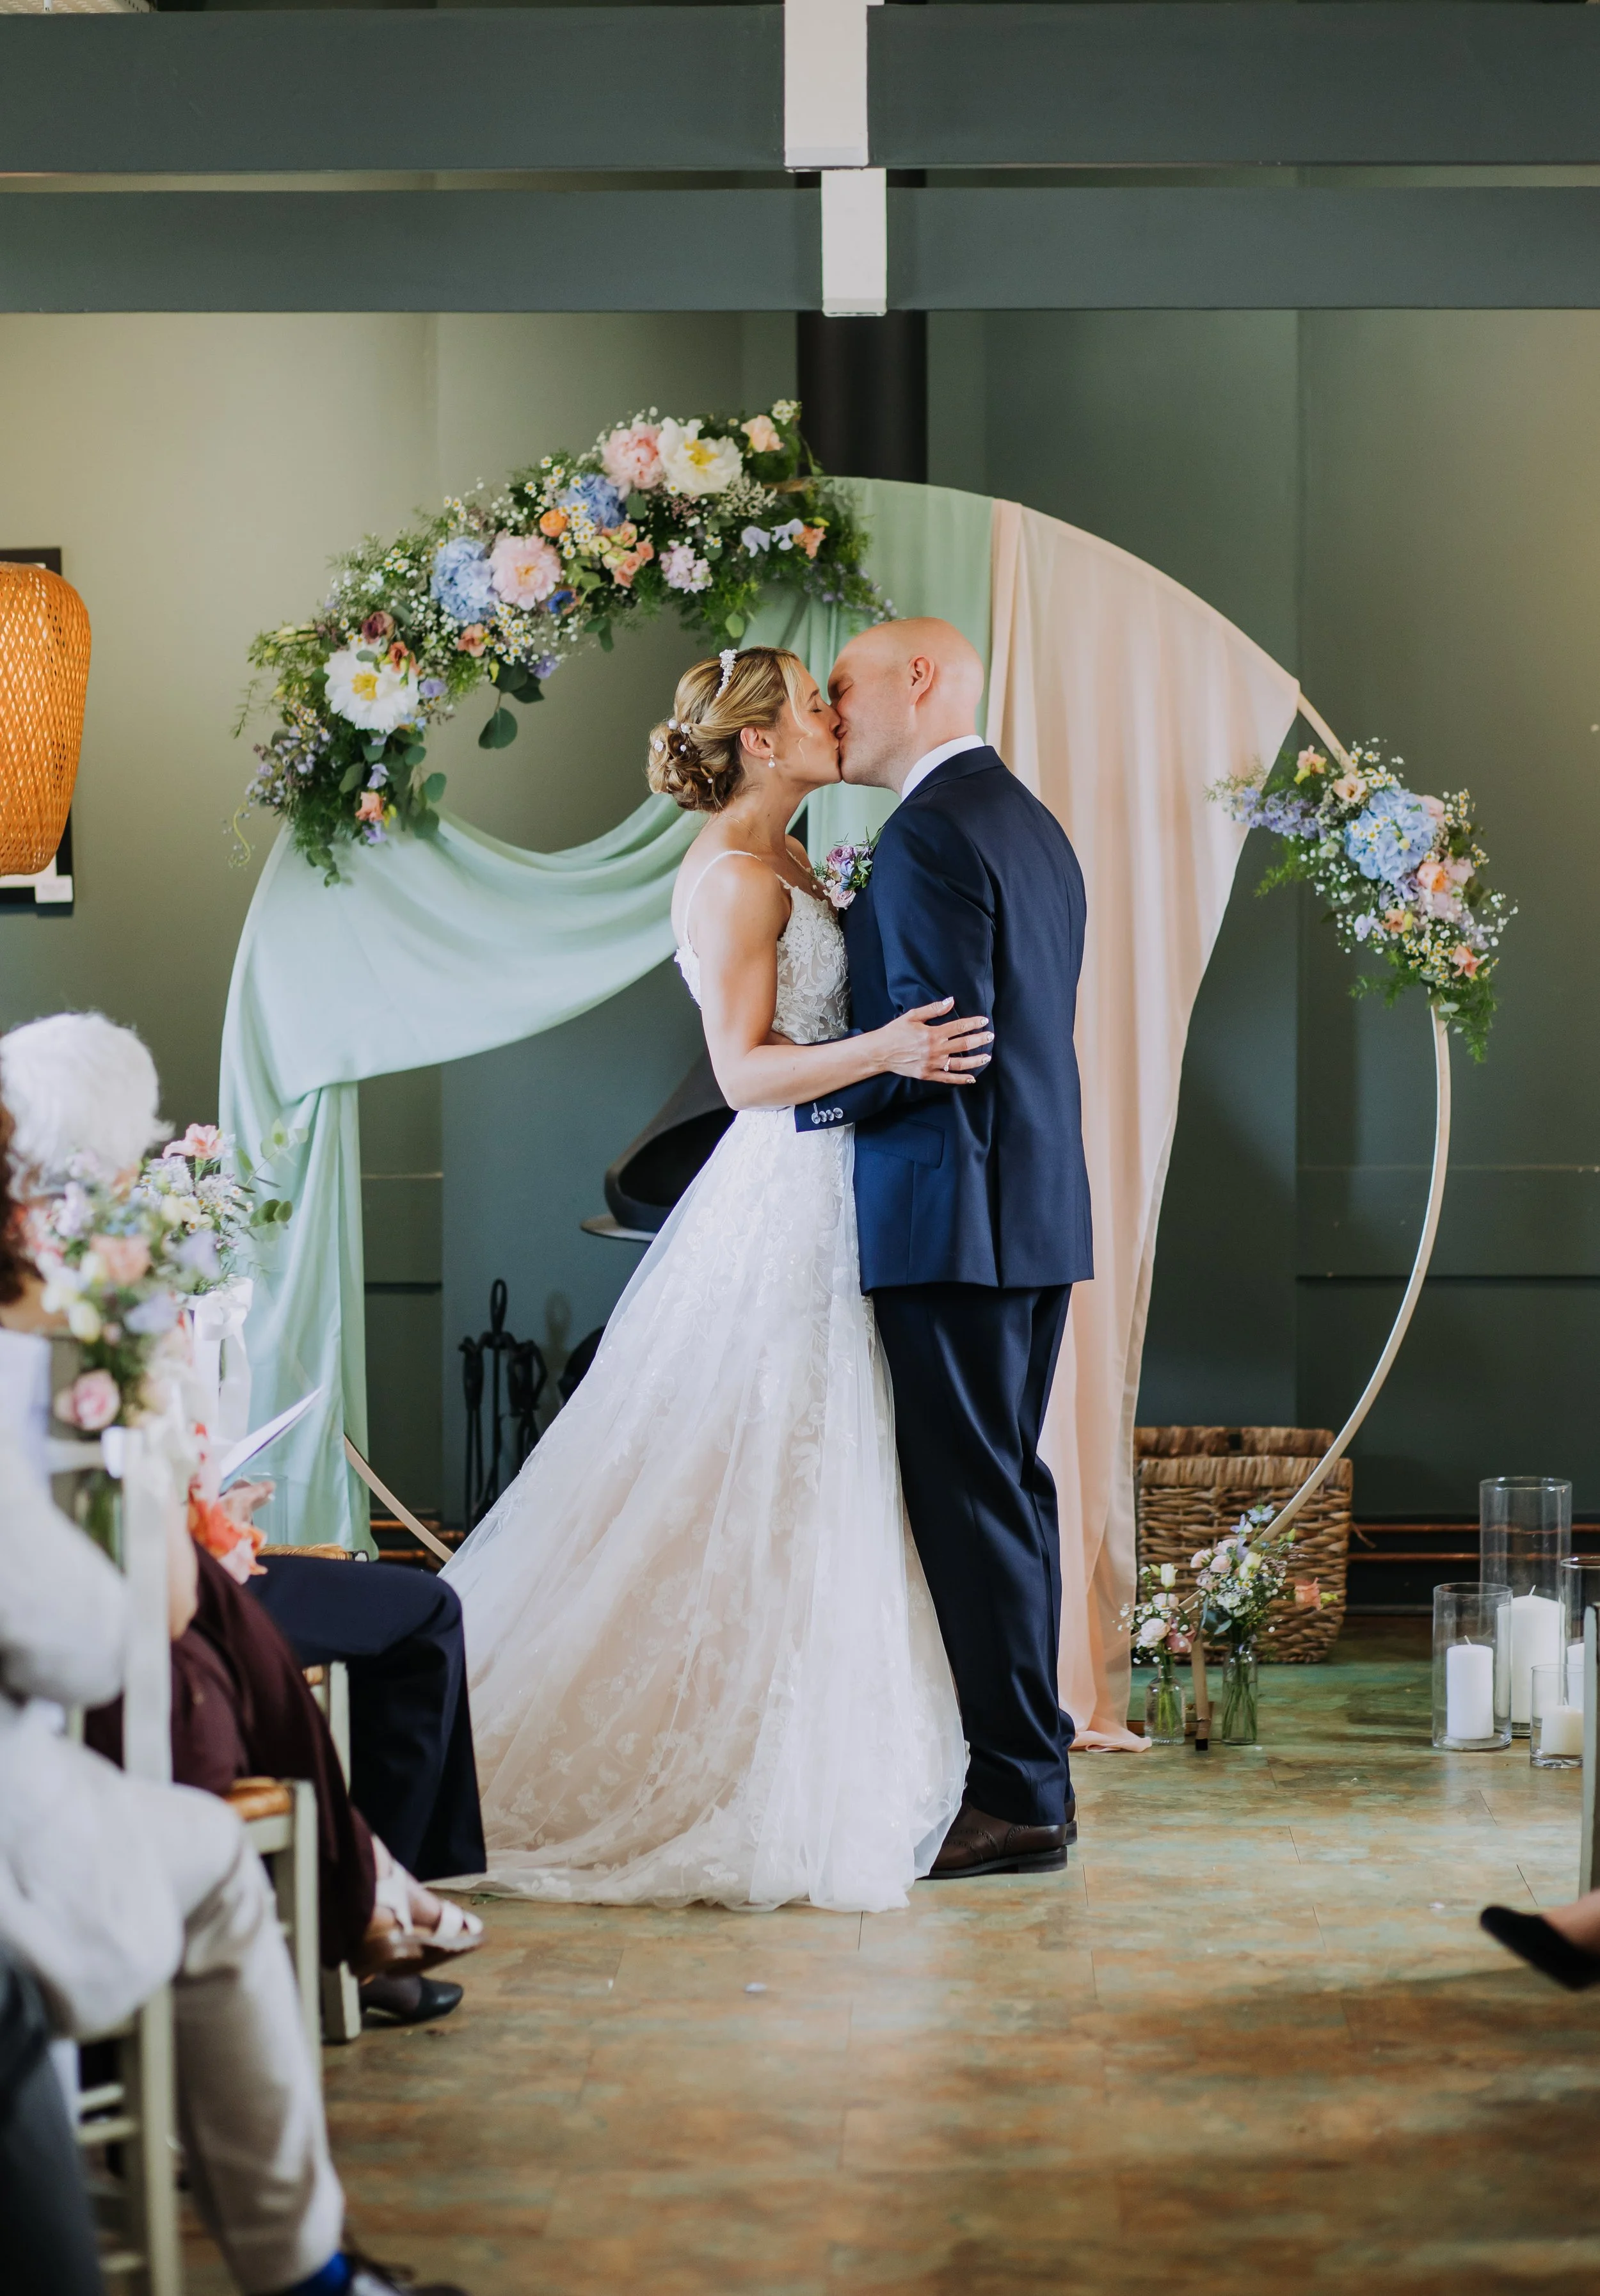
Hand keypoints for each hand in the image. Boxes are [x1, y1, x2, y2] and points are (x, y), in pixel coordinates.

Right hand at [873, 998, 993, 1083]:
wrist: (880, 1052)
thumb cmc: (895, 1031)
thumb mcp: (912, 1016)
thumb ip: (933, 1009)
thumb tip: (951, 1001)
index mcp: (932, 1033)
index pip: (959, 1027)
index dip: (973, 1023)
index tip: (984, 1021)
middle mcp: (935, 1050)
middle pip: (964, 1045)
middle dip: (979, 1040)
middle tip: (990, 1036)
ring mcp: (932, 1064)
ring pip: (959, 1064)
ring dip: (975, 1060)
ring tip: (986, 1057)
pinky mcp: (927, 1074)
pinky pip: (947, 1078)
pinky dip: (960, 1079)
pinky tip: (972, 1078)